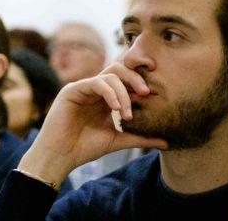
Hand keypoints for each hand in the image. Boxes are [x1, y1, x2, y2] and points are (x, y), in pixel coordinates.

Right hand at [18, 63, 167, 184]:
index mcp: (106, 98)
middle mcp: (96, 89)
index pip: (126, 80)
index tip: (157, 89)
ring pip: (109, 75)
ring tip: (127, 113)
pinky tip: (115, 108)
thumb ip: (140, 138)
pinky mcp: (72, 90)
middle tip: (147, 92)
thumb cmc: (84, 148)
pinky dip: (109, 93)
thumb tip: (167, 142)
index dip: (141, 81)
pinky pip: (95, 83)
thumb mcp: (118, 141)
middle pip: (119, 69)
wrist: (60, 157)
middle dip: (135, 78)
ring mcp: (83, 88)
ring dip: (123, 92)